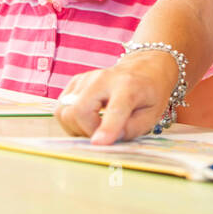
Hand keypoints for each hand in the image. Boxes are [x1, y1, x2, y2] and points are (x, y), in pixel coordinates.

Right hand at [56, 52, 178, 144]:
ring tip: (95, 127)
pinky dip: (71, 120)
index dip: (106, 128)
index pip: (115, 109)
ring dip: (77, 128)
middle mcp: (103, 78)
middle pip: (79, 111)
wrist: (142, 69)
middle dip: (87, 132)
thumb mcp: (151, 115)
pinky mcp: (75, 82)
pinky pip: (61, 108)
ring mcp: (86, 78)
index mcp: (129, 86)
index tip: (98, 144)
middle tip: (104, 135)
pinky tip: (88, 119)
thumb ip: (130, 130)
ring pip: (65, 112)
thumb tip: (105, 141)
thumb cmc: (149, 94)